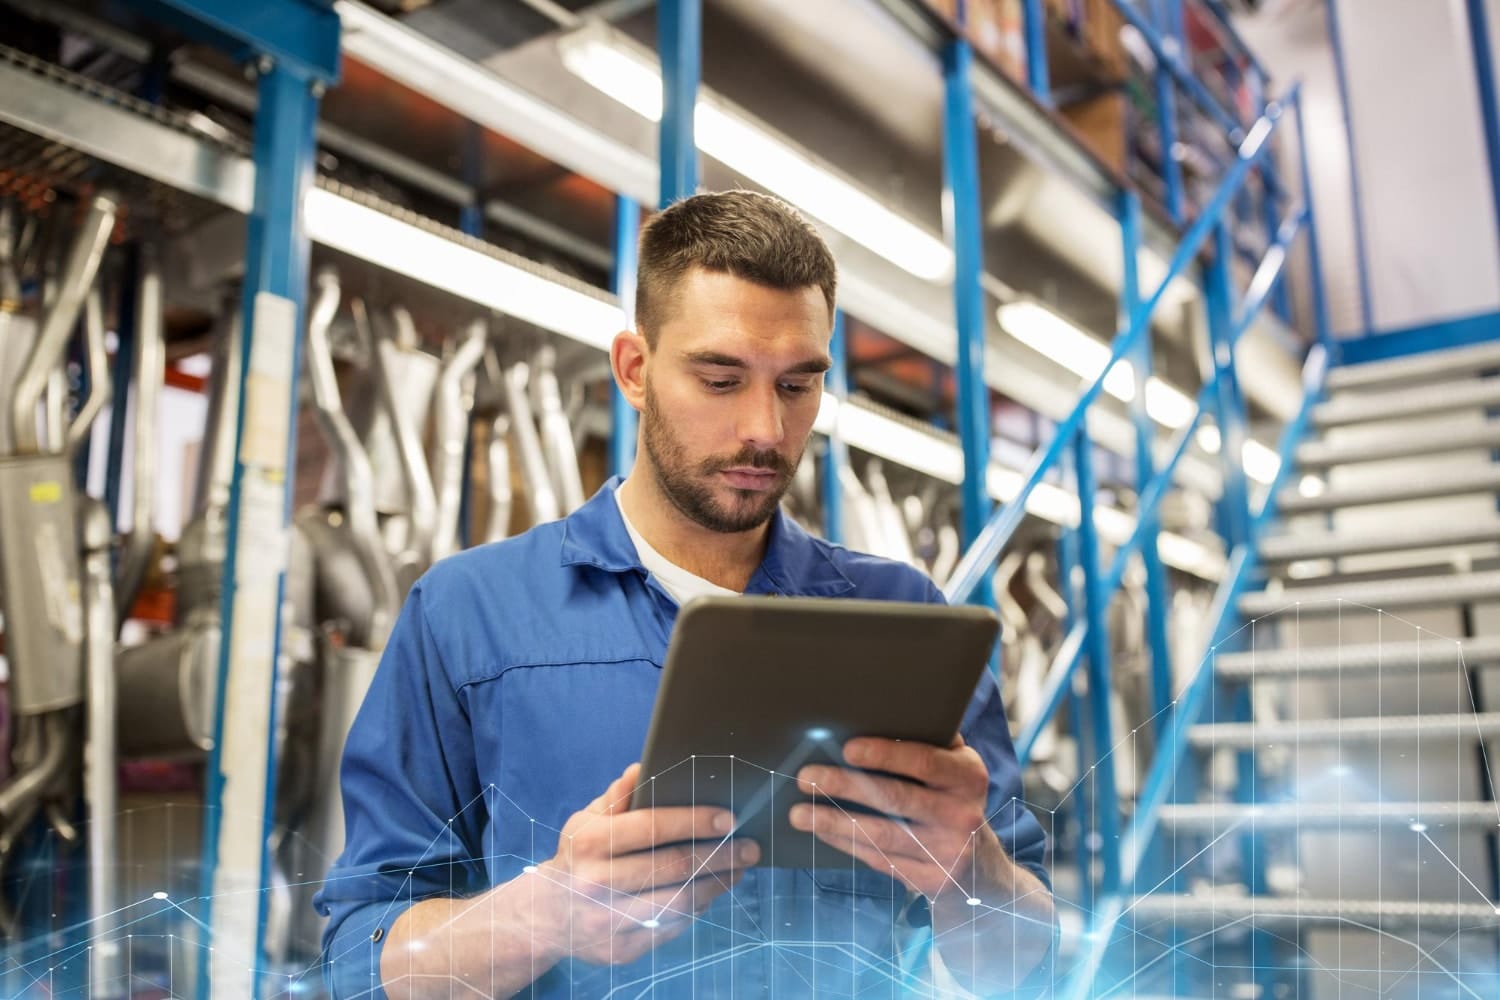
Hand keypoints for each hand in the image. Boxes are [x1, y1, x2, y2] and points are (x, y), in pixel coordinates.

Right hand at [527, 763, 759, 964]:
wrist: (546, 916)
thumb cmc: (578, 857)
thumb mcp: (587, 820)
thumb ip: (619, 796)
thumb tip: (644, 767)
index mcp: (590, 843)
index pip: (652, 827)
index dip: (695, 821)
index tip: (729, 818)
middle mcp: (597, 883)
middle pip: (672, 867)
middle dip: (719, 855)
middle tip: (750, 846)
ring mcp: (609, 921)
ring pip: (678, 902)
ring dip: (716, 884)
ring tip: (738, 867)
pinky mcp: (622, 950)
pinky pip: (672, 927)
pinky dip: (697, 908)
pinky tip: (712, 891)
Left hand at [787, 736, 1008, 901]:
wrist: (981, 871)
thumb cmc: (953, 800)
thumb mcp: (957, 768)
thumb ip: (932, 740)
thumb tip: (884, 708)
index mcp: (968, 777)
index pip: (924, 761)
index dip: (885, 754)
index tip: (847, 748)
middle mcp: (962, 815)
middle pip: (895, 798)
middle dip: (845, 786)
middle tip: (806, 777)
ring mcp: (947, 852)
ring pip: (881, 835)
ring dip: (834, 822)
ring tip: (798, 813)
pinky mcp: (930, 882)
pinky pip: (879, 860)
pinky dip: (846, 844)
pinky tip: (821, 831)